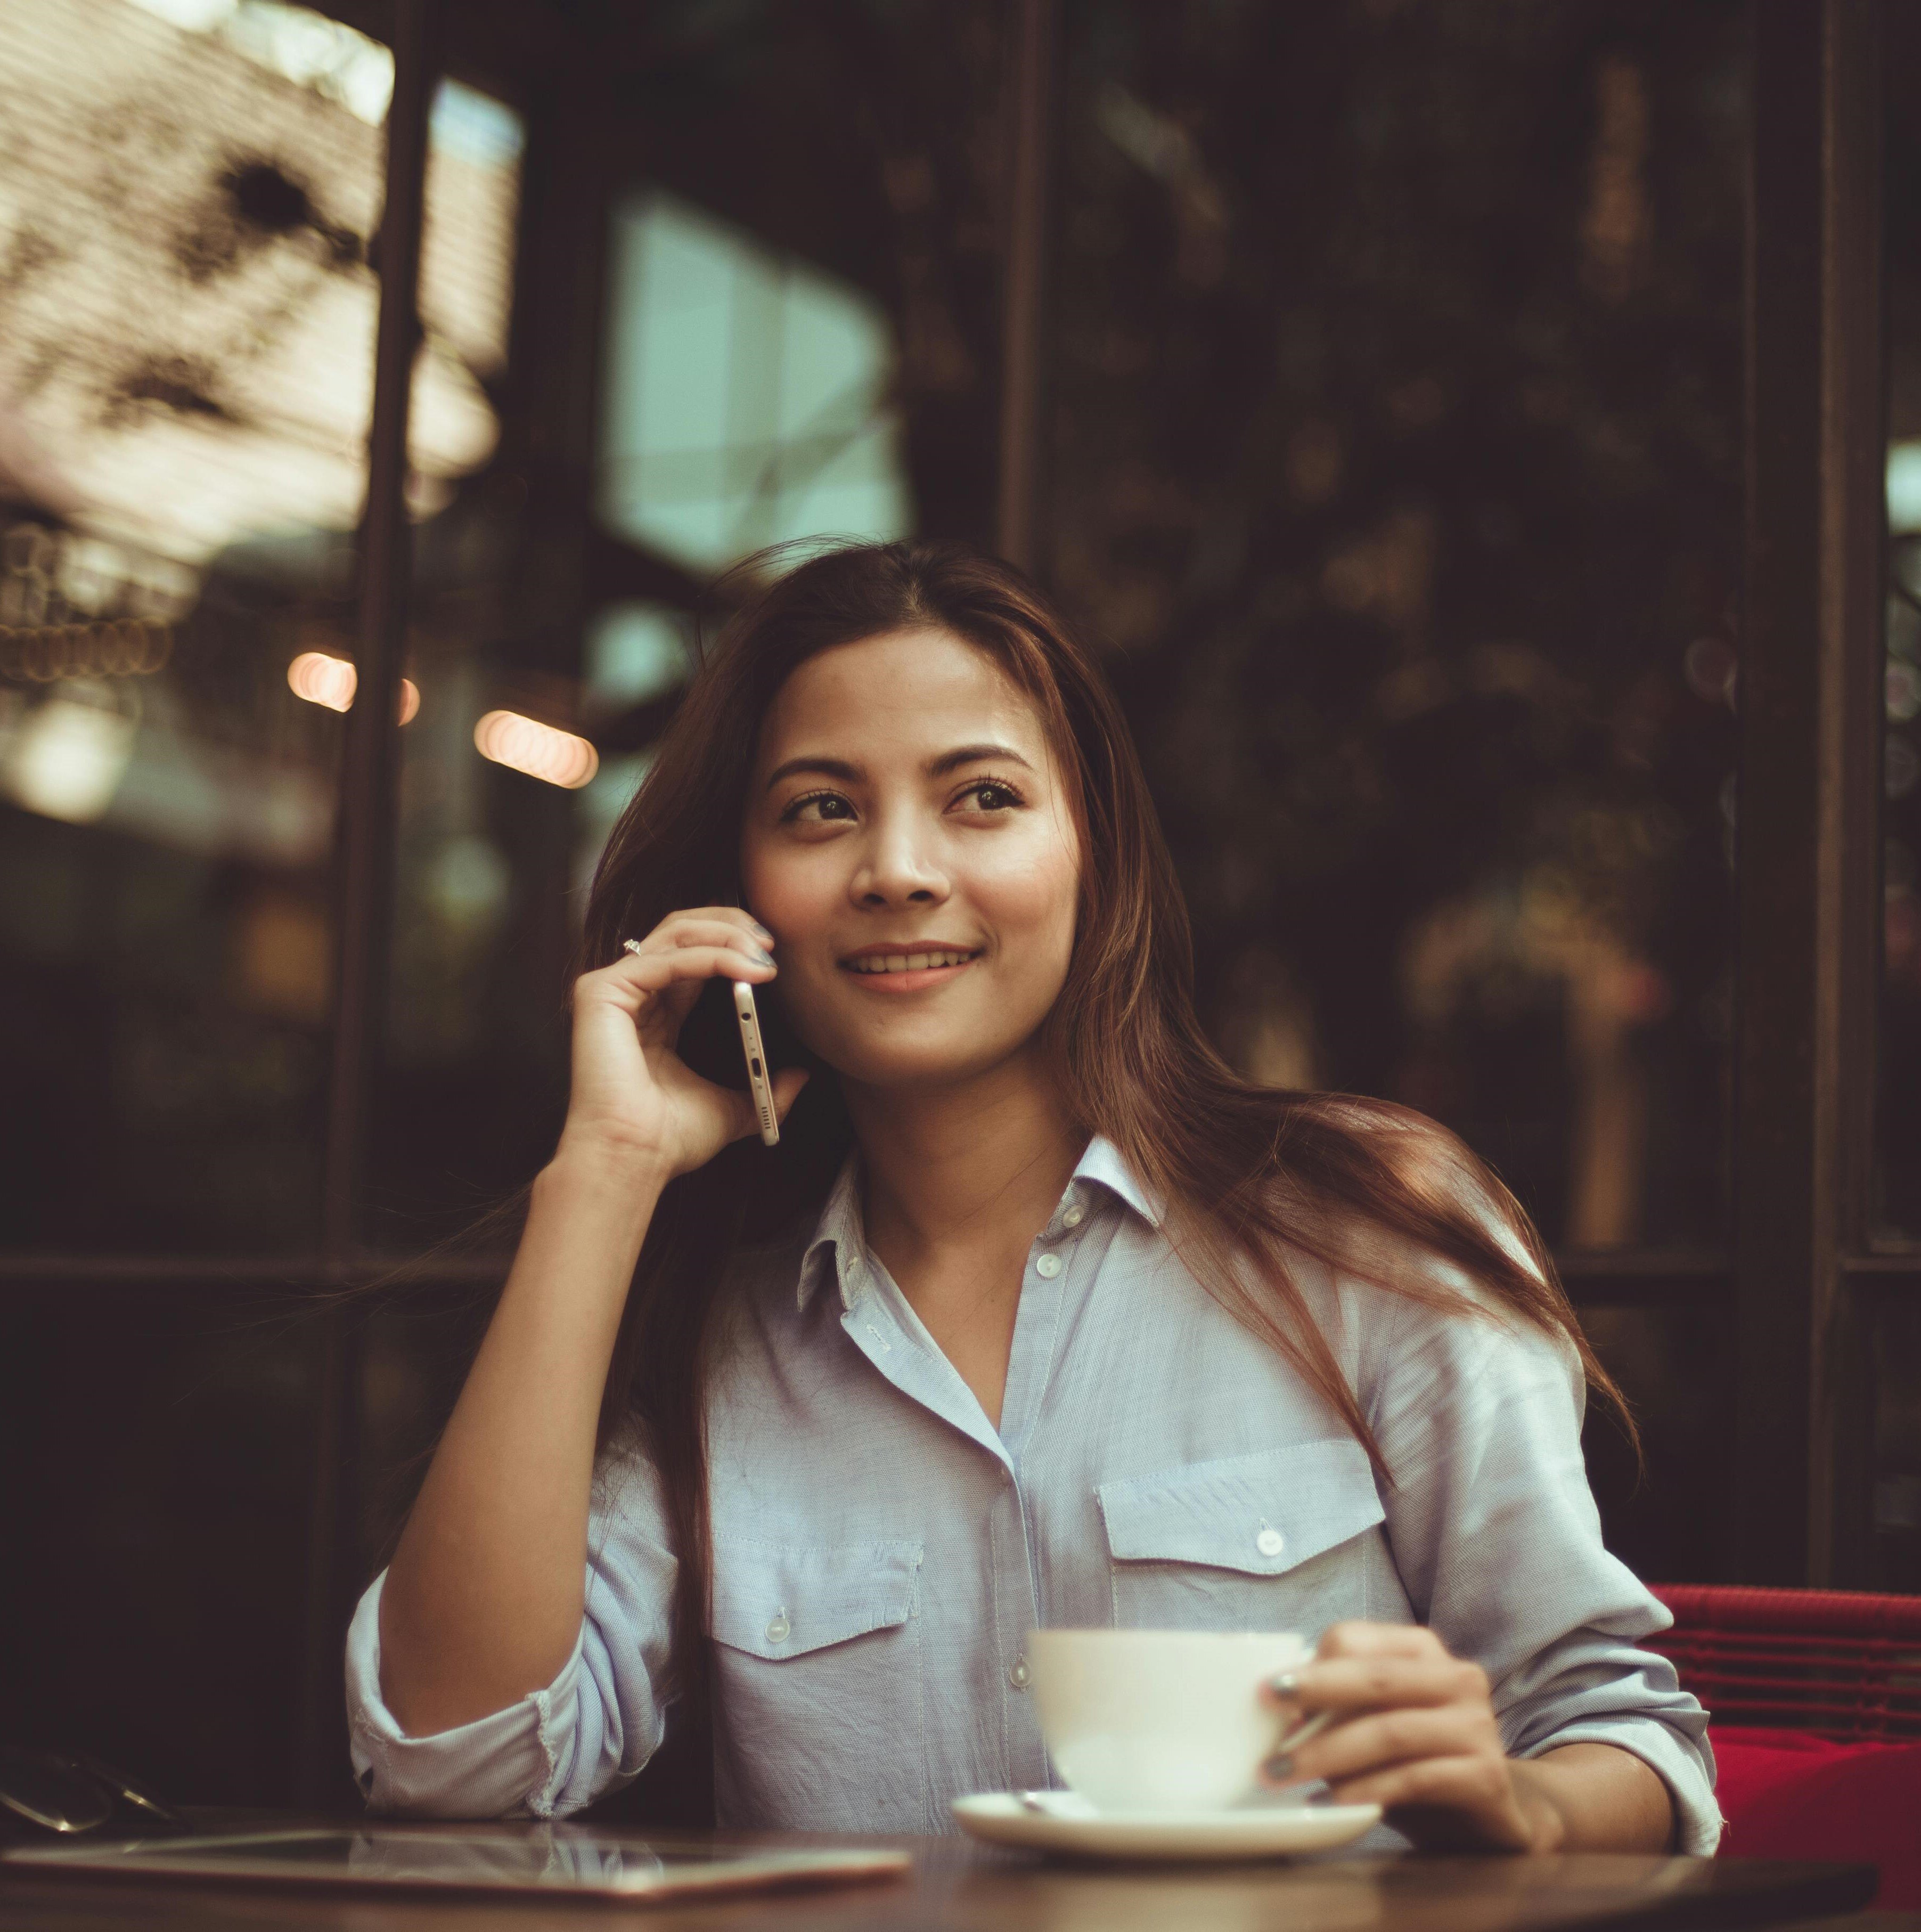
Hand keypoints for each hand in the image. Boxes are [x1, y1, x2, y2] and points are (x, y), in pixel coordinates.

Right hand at [558, 907, 807, 1178]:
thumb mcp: (734, 1107)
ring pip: (676, 933)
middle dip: (732, 927)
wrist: (634, 1159)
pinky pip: (666, 959)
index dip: (735, 944)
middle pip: (683, 929)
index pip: (696, 953)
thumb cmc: (670, 1139)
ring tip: (764, 956)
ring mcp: (613, 989)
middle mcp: (634, 993)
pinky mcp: (602, 992)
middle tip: (772, 942)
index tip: (774, 954)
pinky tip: (745, 969)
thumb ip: (765, 1089)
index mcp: (658, 1012)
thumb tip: (803, 1076)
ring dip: (727, 937)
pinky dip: (710, 957)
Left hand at [1259, 1622, 1555, 1851]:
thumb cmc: (1416, 1759)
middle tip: (1268, 1720)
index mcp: (1423, 1650)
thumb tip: (1277, 1713)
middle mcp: (1457, 1678)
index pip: (1356, 1639)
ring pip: (1391, 1731)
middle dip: (1314, 1696)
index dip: (1310, 1665)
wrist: (1490, 1815)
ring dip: (1328, 1753)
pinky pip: (1416, 1778)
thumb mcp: (1375, 1722)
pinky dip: (1367, 1788)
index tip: (1267, 1694)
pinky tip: (1331, 1801)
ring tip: (1282, 1773)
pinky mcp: (1487, 1776)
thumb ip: (1339, 1707)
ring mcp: (1478, 1726)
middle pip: (1374, 1679)